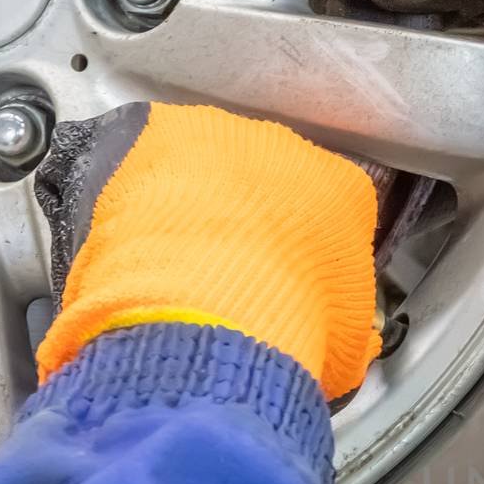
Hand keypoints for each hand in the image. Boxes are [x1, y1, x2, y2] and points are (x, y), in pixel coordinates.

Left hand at [33, 103, 381, 398]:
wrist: (213, 314)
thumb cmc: (292, 326)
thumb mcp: (347, 344)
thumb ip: (349, 328)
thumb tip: (350, 346)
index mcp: (345, 190)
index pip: (336, 211)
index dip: (313, 252)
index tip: (296, 284)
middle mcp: (286, 148)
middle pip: (269, 179)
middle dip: (252, 220)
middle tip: (231, 277)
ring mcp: (217, 136)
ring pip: (205, 166)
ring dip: (192, 206)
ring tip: (177, 268)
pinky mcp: (150, 137)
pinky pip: (144, 164)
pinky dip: (136, 197)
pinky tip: (133, 246)